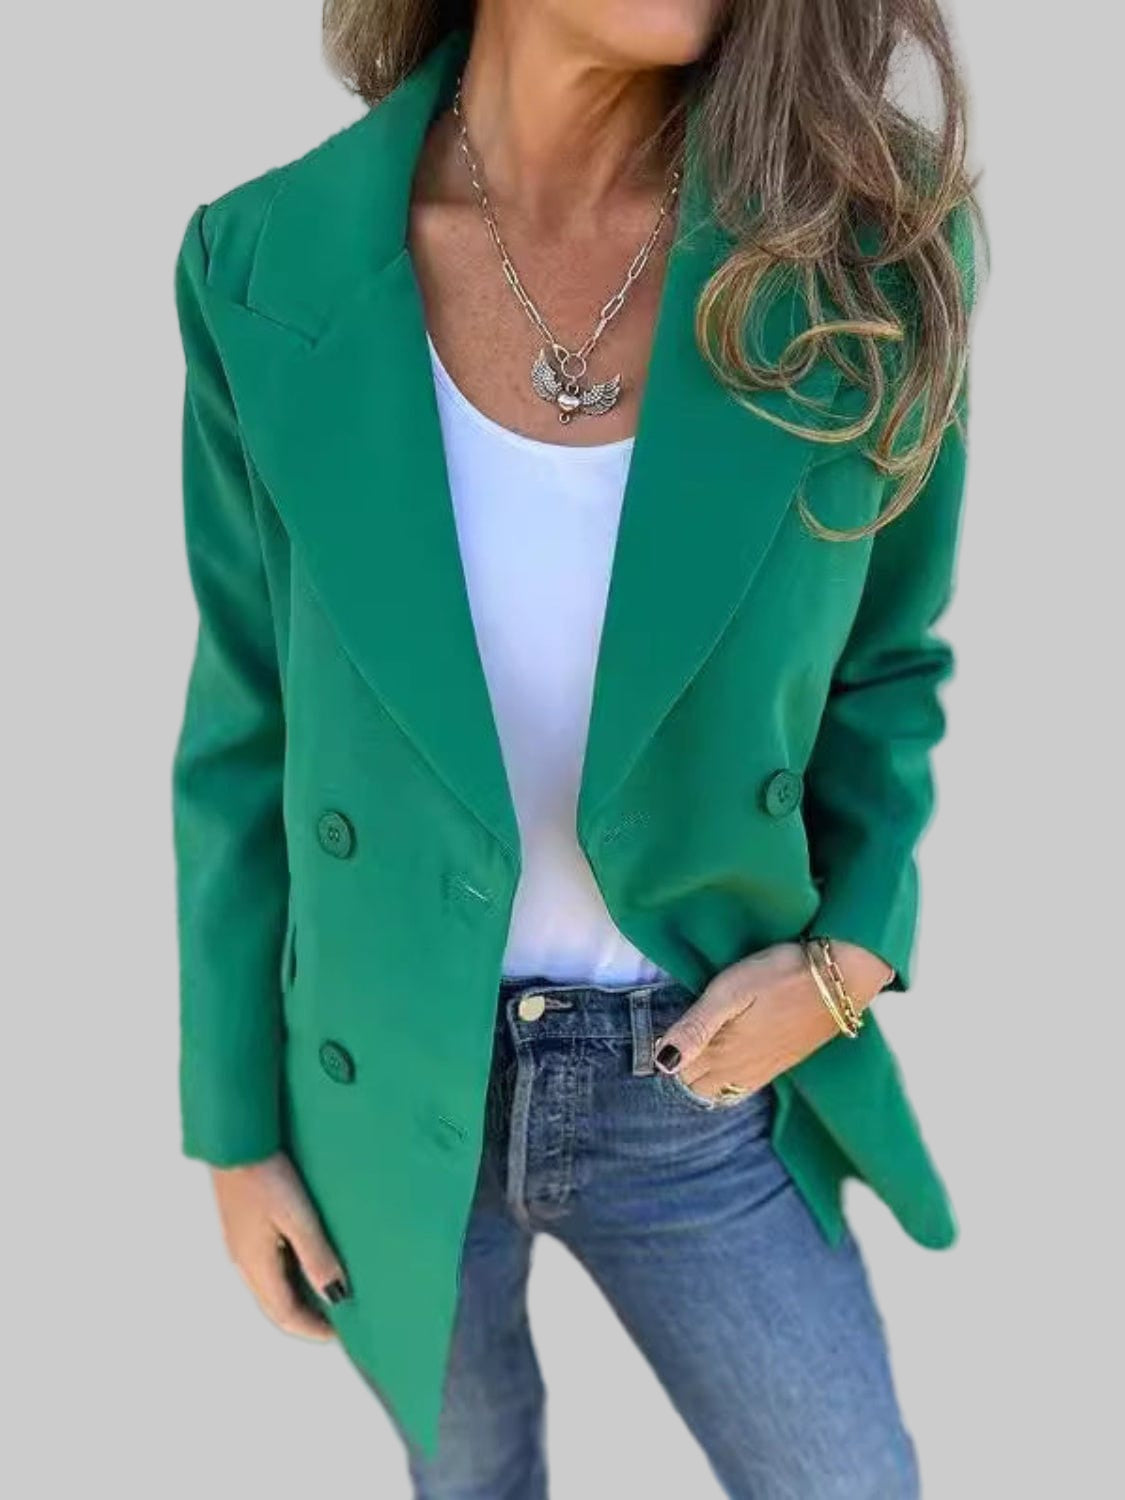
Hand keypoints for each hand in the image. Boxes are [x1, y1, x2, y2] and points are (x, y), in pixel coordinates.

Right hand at [210, 1152, 348, 1338]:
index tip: (340, 1333)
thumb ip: (317, 1256)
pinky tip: (306, 1259)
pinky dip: (289, 1274)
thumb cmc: (264, 1174)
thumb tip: (336, 1295)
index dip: (313, 1328)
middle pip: (276, 1305)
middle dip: (305, 1317)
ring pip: (271, 1286)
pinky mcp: (243, 1227)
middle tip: (337, 1317)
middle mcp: (244, 1261)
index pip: (285, 1315)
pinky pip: (267, 1265)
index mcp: (256, 1266)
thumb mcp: (298, 1217)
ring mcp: (241, 1244)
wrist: (234, 1141)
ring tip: (327, 1288)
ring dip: (297, 1295)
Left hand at [653, 940, 893, 1099]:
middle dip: (680, 1073)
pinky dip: (727, 1083)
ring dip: (703, 1079)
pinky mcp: (782, 1062)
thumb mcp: (730, 992)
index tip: (653, 1040)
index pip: (678, 1073)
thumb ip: (696, 1028)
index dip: (663, 1057)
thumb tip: (662, 1063)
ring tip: (692, 1057)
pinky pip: (745, 1087)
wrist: (840, 977)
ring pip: (721, 1091)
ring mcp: (764, 1069)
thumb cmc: (779, 974)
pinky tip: (726, 1065)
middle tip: (669, 1047)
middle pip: (697, 1087)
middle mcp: (741, 1069)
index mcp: (723, 1052)